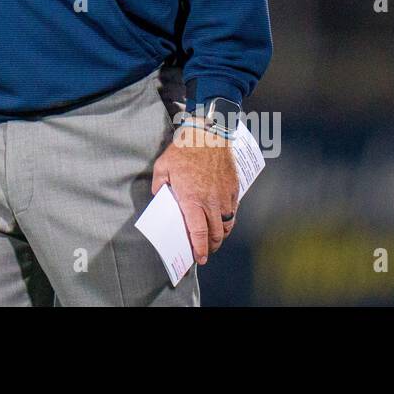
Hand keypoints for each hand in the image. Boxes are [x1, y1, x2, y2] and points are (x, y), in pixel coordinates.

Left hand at [150, 124, 238, 264]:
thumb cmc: (184, 150)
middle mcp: (210, 202)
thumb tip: (159, 197)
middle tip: (204, 252)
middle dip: (210, 247)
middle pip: (215, 234)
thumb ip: (160, 186)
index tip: (198, 259)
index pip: (198, 232)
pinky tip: (222, 221)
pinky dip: (228, 221)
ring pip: (226, 225)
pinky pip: (233, 211)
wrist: (208, 134)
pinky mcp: (234, 189)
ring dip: (220, 236)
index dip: (199, 249)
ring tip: (214, 240)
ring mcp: (224, 196)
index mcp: (192, 199)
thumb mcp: (163, 167)